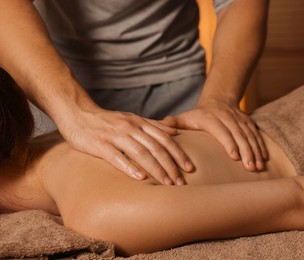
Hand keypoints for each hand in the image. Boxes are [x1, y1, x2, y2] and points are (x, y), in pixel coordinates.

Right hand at [57, 107, 192, 184]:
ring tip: (166, 183)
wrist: (77, 114)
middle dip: (171, 165)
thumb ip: (153, 125)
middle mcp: (130, 127)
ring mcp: (115, 135)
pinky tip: (140, 178)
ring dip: (156, 168)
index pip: (164, 138)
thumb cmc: (107, 120)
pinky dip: (130, 167)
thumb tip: (174, 132)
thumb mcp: (132, 119)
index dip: (178, 153)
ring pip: (140, 152)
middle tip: (181, 181)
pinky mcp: (100, 144)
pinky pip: (117, 156)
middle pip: (156, 147)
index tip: (189, 168)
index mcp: (139, 122)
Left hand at [161, 100, 267, 171]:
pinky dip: (261, 146)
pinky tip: (264, 159)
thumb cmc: (198, 115)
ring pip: (249, 135)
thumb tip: (160, 127)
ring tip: (258, 166)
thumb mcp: (185, 117)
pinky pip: (256, 134)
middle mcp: (227, 117)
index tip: (234, 157)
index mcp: (211, 118)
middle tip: (250, 167)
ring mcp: (240, 119)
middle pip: (239, 134)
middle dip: (246, 151)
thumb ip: (172, 123)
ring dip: (255, 151)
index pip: (222, 130)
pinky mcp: (248, 122)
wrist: (218, 100)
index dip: (229, 142)